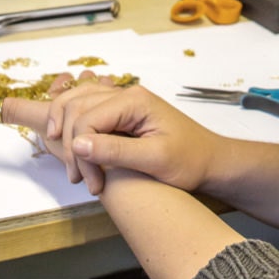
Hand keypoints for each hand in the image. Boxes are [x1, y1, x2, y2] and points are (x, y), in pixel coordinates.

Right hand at [0, 79, 220, 196]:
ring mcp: (123, 103)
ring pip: (77, 106)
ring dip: (68, 136)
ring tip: (77, 172)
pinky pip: (87, 112)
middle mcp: (126, 95)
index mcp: (135, 101)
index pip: (87, 119)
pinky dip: (75, 130)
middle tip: (82, 180)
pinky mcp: (121, 115)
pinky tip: (74, 152)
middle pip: (76, 109)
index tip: (92, 182)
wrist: (210, 160)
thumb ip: (116, 150)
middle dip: (72, 146)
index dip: (81, 153)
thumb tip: (77, 144)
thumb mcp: (156, 159)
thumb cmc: (190, 159)